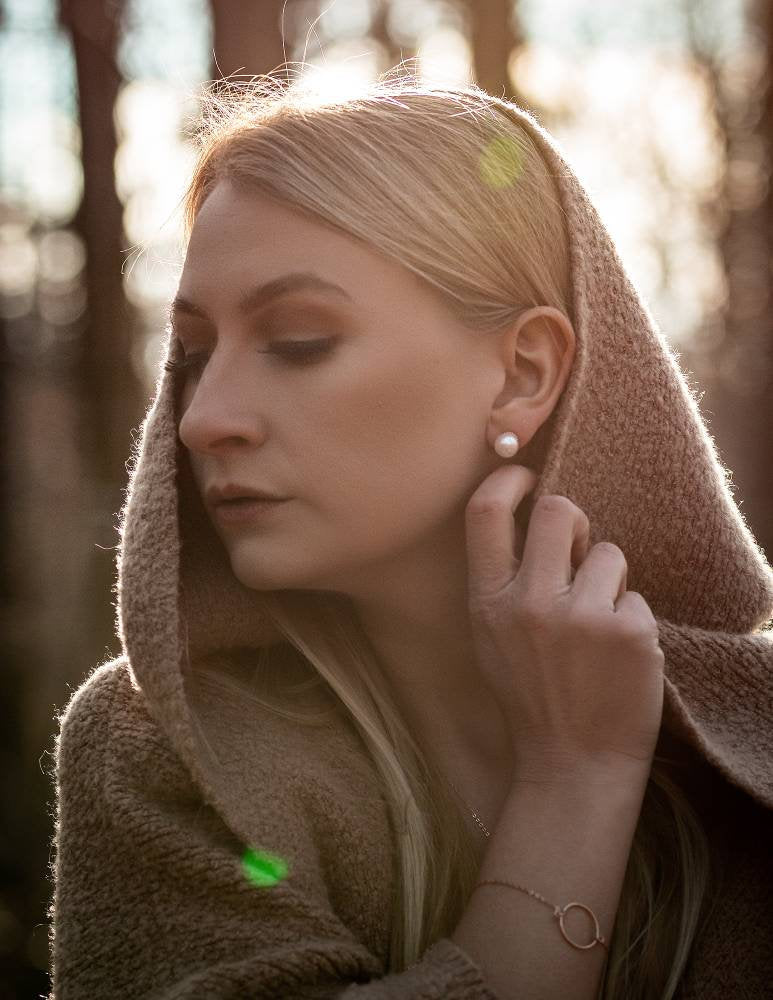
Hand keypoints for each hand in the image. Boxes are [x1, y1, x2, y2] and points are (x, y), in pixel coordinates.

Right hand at [465, 464, 664, 784]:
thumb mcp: (492, 639)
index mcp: (488, 602)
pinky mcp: (628, 632)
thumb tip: (532, 523)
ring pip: (609, 552)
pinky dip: (632, 620)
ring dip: (610, 580)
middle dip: (574, 521)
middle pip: (557, 510)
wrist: (573, 764)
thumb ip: (504, 583)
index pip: (484, 512)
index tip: (527, 479)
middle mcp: (529, 603)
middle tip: (579, 550)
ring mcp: (580, 617)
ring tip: (600, 624)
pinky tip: (619, 656)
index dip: (508, 481)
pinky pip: (637, 597)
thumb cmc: (532, 698)